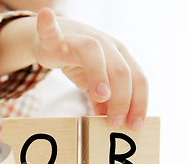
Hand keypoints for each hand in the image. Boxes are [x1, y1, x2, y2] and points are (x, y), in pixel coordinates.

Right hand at [30, 8, 147, 129]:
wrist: (55, 39)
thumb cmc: (78, 61)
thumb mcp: (93, 84)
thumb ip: (103, 102)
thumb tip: (111, 122)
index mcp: (119, 56)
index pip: (138, 79)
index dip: (139, 102)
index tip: (135, 125)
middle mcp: (105, 44)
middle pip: (121, 69)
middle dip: (122, 98)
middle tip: (115, 122)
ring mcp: (80, 38)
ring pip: (94, 51)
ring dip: (99, 73)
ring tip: (101, 95)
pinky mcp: (56, 37)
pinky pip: (51, 31)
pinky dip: (48, 25)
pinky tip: (46, 16)